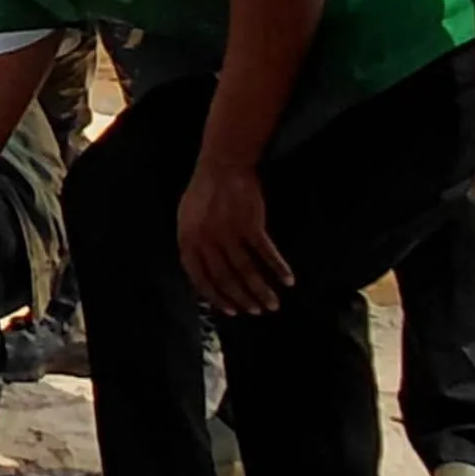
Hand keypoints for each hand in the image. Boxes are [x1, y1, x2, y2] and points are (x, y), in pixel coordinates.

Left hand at [177, 157, 292, 315]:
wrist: (224, 163)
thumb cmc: (205, 191)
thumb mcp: (187, 218)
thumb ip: (192, 245)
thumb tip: (201, 275)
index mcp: (187, 240)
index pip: (200, 279)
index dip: (216, 298)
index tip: (231, 311)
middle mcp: (206, 240)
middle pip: (225, 279)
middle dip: (243, 300)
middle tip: (257, 311)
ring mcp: (228, 234)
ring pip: (246, 272)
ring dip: (261, 291)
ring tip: (273, 304)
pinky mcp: (250, 225)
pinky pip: (266, 254)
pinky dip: (278, 269)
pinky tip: (287, 280)